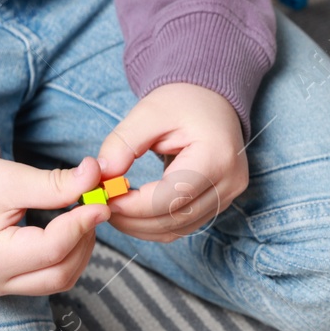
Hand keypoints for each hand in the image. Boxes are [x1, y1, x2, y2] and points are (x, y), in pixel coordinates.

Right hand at [0, 154, 108, 296]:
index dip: (82, 225)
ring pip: (57, 281)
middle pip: (59, 273)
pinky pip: (46, 279)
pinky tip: (68, 231)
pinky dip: (65, 257)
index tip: (101, 201)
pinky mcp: (3, 285)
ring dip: (78, 251)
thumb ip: (54, 184)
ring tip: (81, 217)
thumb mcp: (9, 177)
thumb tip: (95, 177)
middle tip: (93, 208)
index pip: (52, 249)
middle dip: (83, 240)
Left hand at [96, 82, 248, 241]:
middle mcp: (228, 183)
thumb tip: (102, 176)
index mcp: (216, 157)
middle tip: (101, 205)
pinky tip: (132, 212)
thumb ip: (123, 143)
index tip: (104, 196)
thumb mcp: (149, 112)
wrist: (212, 101)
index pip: (170, 197)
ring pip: (176, 229)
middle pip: (173, 219)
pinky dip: (153, 225)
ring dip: (140, 227)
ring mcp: (226, 198)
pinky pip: (182, 226)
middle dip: (132, 220)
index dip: (133, 205)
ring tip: (113, 208)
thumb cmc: (183, 102)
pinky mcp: (218, 205)